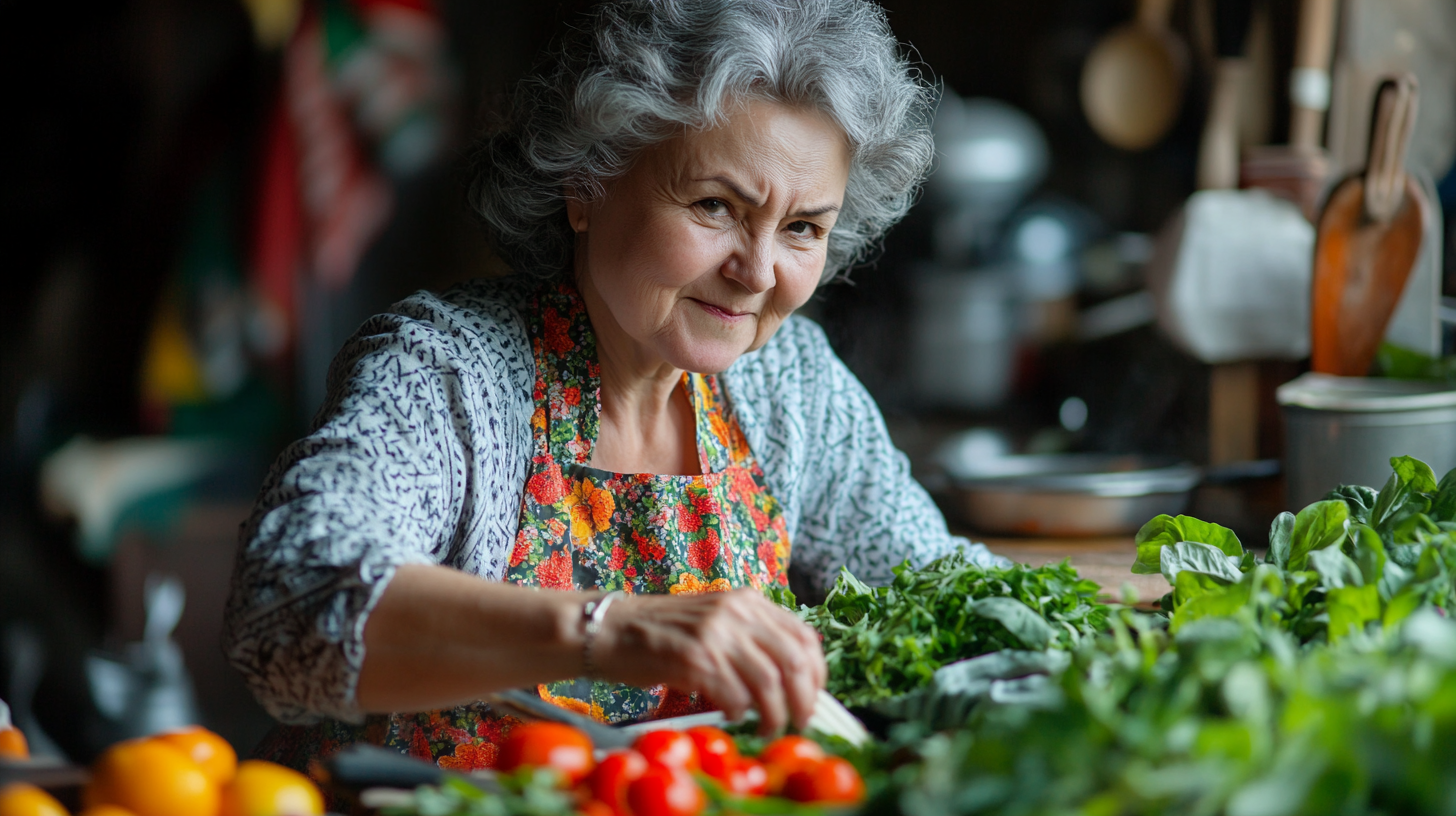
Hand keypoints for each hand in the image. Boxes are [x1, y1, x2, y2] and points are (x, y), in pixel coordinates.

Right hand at [591, 589, 825, 734]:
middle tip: (799, 722)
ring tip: (767, 726)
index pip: (804, 636)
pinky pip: (734, 694)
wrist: (611, 629)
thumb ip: (751, 638)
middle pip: (793, 661)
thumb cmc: (663, 632)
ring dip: (774, 714)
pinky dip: (739, 711)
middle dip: (804, 699)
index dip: (817, 672)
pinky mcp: (693, 657)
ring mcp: (715, 633)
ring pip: (768, 682)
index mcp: (747, 601)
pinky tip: (731, 714)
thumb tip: (791, 678)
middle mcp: (736, 612)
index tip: (813, 696)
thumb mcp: (716, 621)